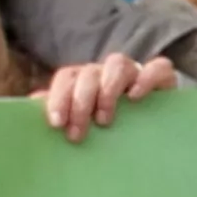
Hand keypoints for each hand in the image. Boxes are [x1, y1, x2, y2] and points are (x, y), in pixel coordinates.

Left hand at [42, 52, 179, 142]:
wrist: (155, 128)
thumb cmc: (109, 126)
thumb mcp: (82, 122)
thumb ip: (60, 110)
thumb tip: (33, 101)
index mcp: (84, 79)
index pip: (66, 77)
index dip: (58, 97)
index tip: (56, 123)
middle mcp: (106, 71)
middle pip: (88, 73)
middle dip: (79, 102)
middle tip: (78, 132)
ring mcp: (134, 72)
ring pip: (117, 64)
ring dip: (107, 89)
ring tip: (104, 119)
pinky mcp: (163, 78)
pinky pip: (157, 67)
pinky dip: (146, 78)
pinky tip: (136, 97)